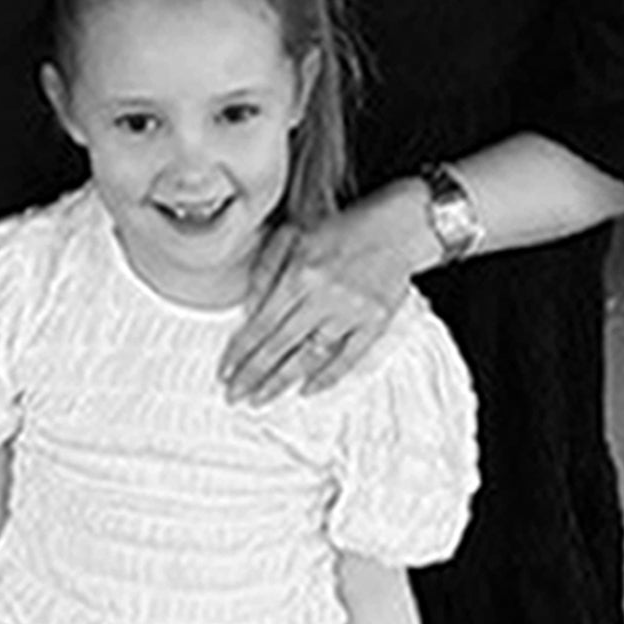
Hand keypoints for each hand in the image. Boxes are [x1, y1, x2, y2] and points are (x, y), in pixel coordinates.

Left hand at [221, 195, 420, 403]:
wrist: (398, 225)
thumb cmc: (344, 227)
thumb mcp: (294, 233)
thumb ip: (267, 269)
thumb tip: (249, 309)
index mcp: (301, 273)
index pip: (262, 323)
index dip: (241, 351)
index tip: (225, 372)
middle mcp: (325, 296)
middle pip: (281, 345)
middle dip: (253, 374)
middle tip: (234, 395)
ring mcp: (352, 312)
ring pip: (310, 356)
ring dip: (282, 380)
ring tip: (261, 398)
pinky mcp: (376, 322)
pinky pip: (349, 358)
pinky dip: (328, 377)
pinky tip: (307, 389)